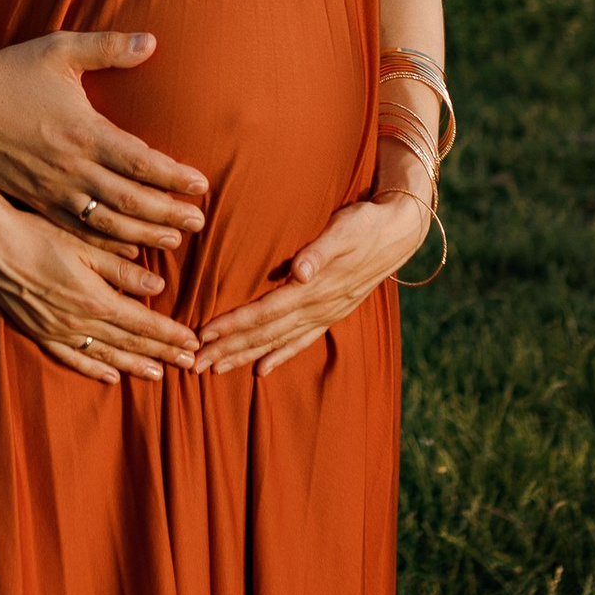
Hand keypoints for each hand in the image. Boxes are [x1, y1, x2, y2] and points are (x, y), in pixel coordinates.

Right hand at [0, 29, 208, 251]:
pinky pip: (76, 229)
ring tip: (173, 243)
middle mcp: (71, 167)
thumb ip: (108, 48)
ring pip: (107, 222)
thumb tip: (152, 42)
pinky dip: (104, 244)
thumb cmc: (8, 71)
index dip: (174, 176)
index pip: (141, 162)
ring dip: (143, 234)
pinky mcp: (34, 199)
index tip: (202, 185)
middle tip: (199, 223)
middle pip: (131, 200)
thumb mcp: (59, 50)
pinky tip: (123, 249)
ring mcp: (51, 188)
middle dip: (169, 213)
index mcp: (84, 131)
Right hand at [0, 150, 200, 386]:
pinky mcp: (39, 331)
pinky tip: (110, 377)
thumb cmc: (37, 234)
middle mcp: (79, 322)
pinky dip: (93, 369)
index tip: (193, 342)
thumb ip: (121, 269)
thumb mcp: (85, 246)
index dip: (170, 334)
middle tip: (189, 362)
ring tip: (159, 374)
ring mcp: (58, 330)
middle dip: (162, 352)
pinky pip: (71, 358)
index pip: (144, 323)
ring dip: (134, 364)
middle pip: (130, 342)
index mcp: (96, 299)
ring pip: (105, 354)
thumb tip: (156, 287)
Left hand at [191, 192, 430, 381]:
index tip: (203, 334)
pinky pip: (301, 341)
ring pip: (278, 341)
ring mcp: (325, 314)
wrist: (399, 232)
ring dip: (246, 356)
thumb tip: (300, 272)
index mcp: (313, 288)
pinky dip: (280, 356)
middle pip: (264, 333)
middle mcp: (317, 307)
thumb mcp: (344, 229)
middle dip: (229, 349)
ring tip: (216, 370)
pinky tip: (261, 370)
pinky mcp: (332, 313)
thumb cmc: (365, 224)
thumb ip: (320, 251)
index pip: (264, 311)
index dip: (233, 324)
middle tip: (195, 364)